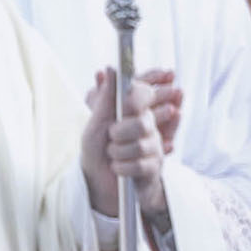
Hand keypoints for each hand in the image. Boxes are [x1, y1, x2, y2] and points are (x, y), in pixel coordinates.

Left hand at [81, 68, 182, 204]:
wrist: (98, 181)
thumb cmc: (96, 148)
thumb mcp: (96, 120)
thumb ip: (106, 96)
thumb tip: (111, 69)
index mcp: (133, 109)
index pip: (145, 94)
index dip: (138, 97)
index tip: (127, 105)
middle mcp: (147, 124)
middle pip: (143, 121)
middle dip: (121, 131)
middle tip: (111, 136)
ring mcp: (153, 145)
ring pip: (141, 145)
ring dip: (118, 152)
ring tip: (112, 154)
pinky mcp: (154, 166)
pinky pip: (141, 165)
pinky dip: (122, 167)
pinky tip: (117, 167)